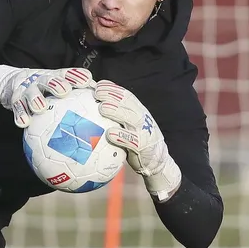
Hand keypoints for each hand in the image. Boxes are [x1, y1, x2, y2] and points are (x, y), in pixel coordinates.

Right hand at [0, 65, 92, 127]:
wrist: (14, 83)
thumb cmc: (45, 90)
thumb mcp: (59, 87)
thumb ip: (79, 94)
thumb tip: (104, 104)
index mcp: (55, 77)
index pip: (67, 74)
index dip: (76, 76)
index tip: (86, 81)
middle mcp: (41, 80)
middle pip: (48, 80)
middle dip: (56, 84)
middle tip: (64, 91)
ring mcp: (27, 89)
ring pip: (31, 93)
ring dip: (35, 99)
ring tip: (40, 108)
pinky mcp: (14, 99)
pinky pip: (17, 108)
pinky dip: (20, 115)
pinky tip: (23, 123)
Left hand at [94, 80, 181, 200]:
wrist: (156, 162)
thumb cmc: (135, 143)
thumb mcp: (127, 127)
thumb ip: (115, 117)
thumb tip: (92, 108)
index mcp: (138, 112)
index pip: (126, 96)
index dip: (113, 88)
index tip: (99, 84)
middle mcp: (142, 119)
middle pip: (128, 102)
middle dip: (113, 94)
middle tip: (97, 92)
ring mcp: (145, 132)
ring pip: (131, 118)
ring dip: (117, 111)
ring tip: (102, 107)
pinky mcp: (144, 147)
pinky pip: (133, 141)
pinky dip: (121, 136)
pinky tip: (109, 133)